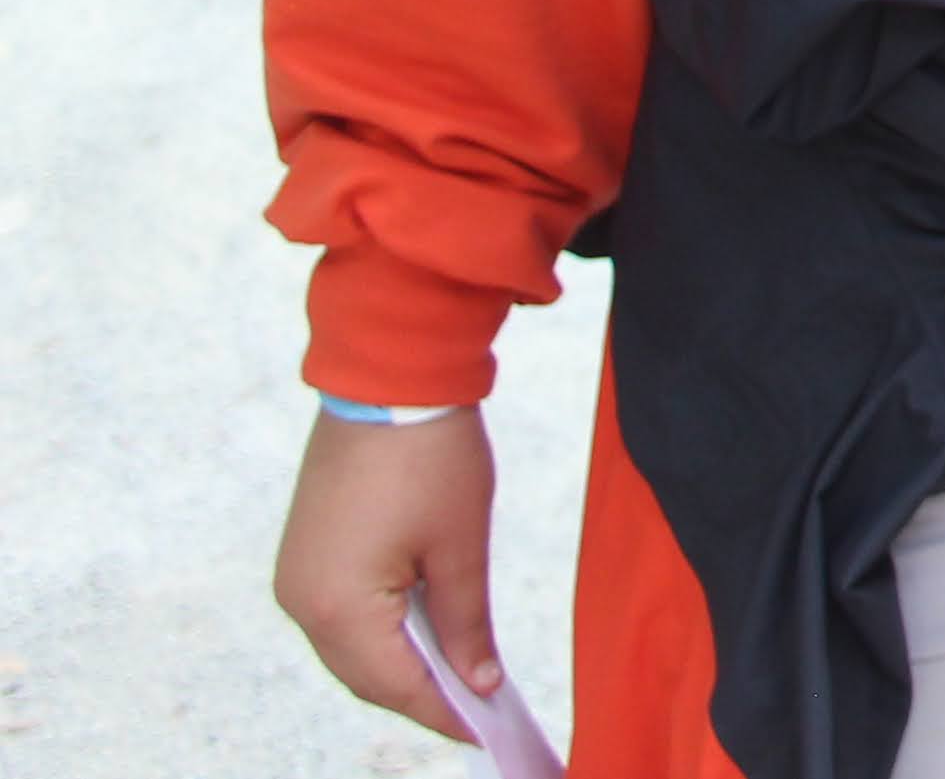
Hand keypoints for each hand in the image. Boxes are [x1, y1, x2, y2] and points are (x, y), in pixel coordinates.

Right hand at [272, 408, 499, 739]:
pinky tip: (427, 628)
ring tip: (462, 670)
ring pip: (353, 648)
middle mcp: (301, 602)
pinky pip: (343, 615)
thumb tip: (479, 682)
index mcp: (338, 608)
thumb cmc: (430, 458)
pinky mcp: (304, 554)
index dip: (443, 711)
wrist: (388, 379)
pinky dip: (383, 630)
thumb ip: (466, 624)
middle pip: (367, 674)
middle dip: (422, 692)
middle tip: (481, 705)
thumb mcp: (461, 547)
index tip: (486, 728)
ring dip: (402, 661)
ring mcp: (296, 578)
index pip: (394, 686)